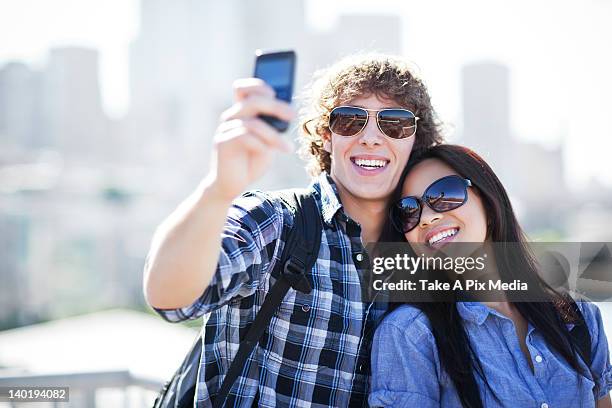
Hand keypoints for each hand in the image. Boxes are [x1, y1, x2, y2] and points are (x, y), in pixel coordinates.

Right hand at [207, 78, 294, 200]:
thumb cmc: (251, 162)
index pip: (243, 88)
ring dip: (273, 135)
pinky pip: (244, 137)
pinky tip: (266, 153)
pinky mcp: (222, 143)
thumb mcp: (268, 142)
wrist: (232, 185)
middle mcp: (231, 118)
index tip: (276, 95)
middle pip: (252, 101)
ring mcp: (225, 129)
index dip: (259, 86)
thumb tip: (287, 113)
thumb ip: (273, 127)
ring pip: (252, 123)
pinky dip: (260, 144)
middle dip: (276, 106)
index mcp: (241, 114)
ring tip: (286, 148)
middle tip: (292, 115)